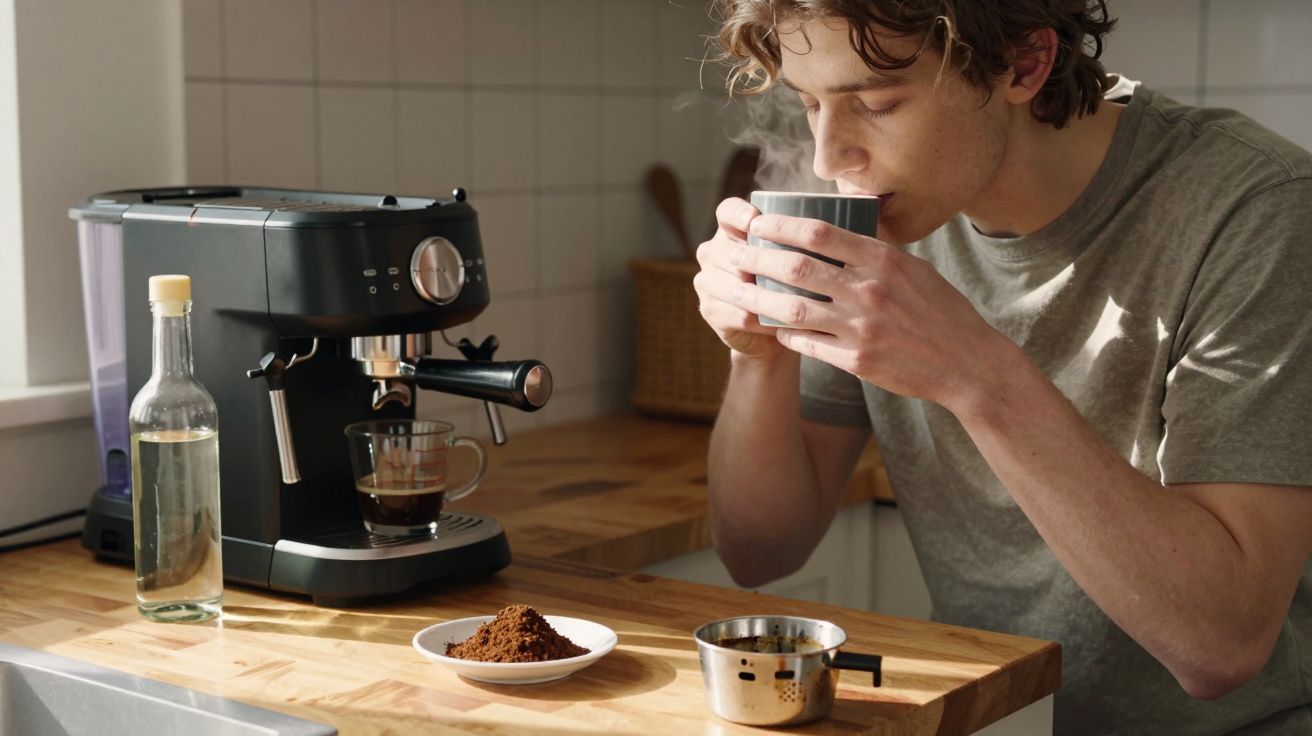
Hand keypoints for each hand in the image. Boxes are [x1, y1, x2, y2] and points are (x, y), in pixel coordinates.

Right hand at [693, 198, 787, 360]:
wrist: (775, 326)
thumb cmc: (792, 283)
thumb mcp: (798, 258)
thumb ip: (802, 243)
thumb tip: (832, 230)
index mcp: (731, 230)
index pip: (727, 212)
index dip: (738, 214)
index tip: (754, 222)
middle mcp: (713, 252)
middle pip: (728, 251)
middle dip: (755, 263)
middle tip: (789, 276)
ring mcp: (707, 281)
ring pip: (732, 285)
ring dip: (761, 295)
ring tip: (792, 303)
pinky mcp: (710, 310)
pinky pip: (737, 313)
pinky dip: (761, 319)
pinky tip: (780, 324)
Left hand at [730, 213, 1013, 409]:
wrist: (967, 363)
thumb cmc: (942, 311)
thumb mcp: (914, 269)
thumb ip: (876, 252)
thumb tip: (840, 228)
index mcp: (883, 261)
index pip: (819, 233)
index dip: (781, 226)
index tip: (759, 223)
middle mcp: (869, 291)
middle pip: (797, 268)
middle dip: (759, 259)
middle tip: (736, 255)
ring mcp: (861, 328)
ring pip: (794, 309)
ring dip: (761, 299)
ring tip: (741, 292)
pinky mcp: (858, 361)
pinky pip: (808, 344)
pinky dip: (787, 334)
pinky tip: (774, 327)